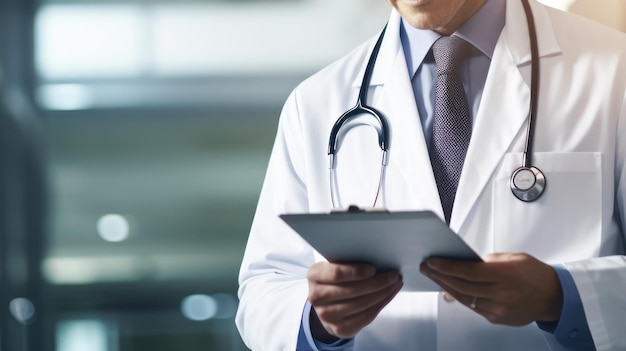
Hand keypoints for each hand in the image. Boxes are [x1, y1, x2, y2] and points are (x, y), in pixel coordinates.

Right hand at [307, 262, 402, 339]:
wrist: (325, 307)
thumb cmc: (334, 281)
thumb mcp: (332, 267)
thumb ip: (347, 263)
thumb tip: (378, 259)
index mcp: (314, 276)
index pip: (336, 274)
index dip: (356, 272)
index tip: (374, 268)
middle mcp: (317, 297)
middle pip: (353, 290)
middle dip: (378, 283)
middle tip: (394, 276)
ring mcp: (327, 315)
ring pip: (362, 304)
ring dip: (383, 294)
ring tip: (395, 284)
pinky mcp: (339, 329)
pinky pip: (366, 317)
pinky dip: (381, 305)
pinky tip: (388, 296)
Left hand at [419, 253, 562, 325]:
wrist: (556, 297)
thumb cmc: (536, 274)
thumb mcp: (514, 258)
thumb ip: (490, 260)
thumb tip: (468, 262)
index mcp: (503, 274)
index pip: (466, 271)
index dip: (446, 267)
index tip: (432, 262)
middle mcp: (500, 293)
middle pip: (461, 286)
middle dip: (441, 276)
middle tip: (427, 268)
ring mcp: (498, 309)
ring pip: (465, 298)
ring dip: (447, 287)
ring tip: (435, 277)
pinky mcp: (498, 318)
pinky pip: (473, 307)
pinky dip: (461, 297)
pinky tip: (452, 289)